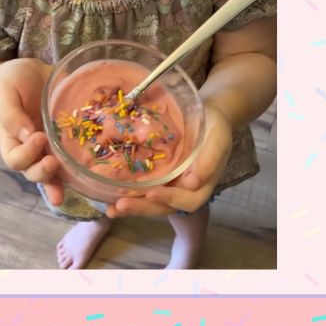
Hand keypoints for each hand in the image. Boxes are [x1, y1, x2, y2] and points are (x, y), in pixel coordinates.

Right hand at [0, 58, 64, 204]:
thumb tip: (28, 136)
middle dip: (42, 173)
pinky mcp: (67, 143)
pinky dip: (78, 172)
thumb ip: (11, 114)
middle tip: (52, 163)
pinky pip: (72, 161)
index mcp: (11, 141)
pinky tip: (88, 179)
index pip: (15, 158)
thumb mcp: (5, 92)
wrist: (29, 74)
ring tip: (61, 195)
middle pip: (32, 172)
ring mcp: (49, 149)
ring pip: (52, 174)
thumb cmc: (12, 83)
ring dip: (57, 185)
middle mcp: (30, 151)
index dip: (26, 153)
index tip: (38, 136)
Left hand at [108, 105, 232, 216]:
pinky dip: (127, 194)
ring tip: (111, 210)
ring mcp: (169, 184)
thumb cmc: (214, 127)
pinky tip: (108, 195)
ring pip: (151, 201)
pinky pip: (143, 188)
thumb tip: (192, 183)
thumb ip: (209, 160)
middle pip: (164, 207)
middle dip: (142, 208)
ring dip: (132, 207)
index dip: (170, 199)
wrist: (206, 116)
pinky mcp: (157, 176)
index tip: (152, 193)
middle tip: (121, 206)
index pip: (187, 200)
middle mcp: (184, 190)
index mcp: (202, 185)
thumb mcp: (218, 138)